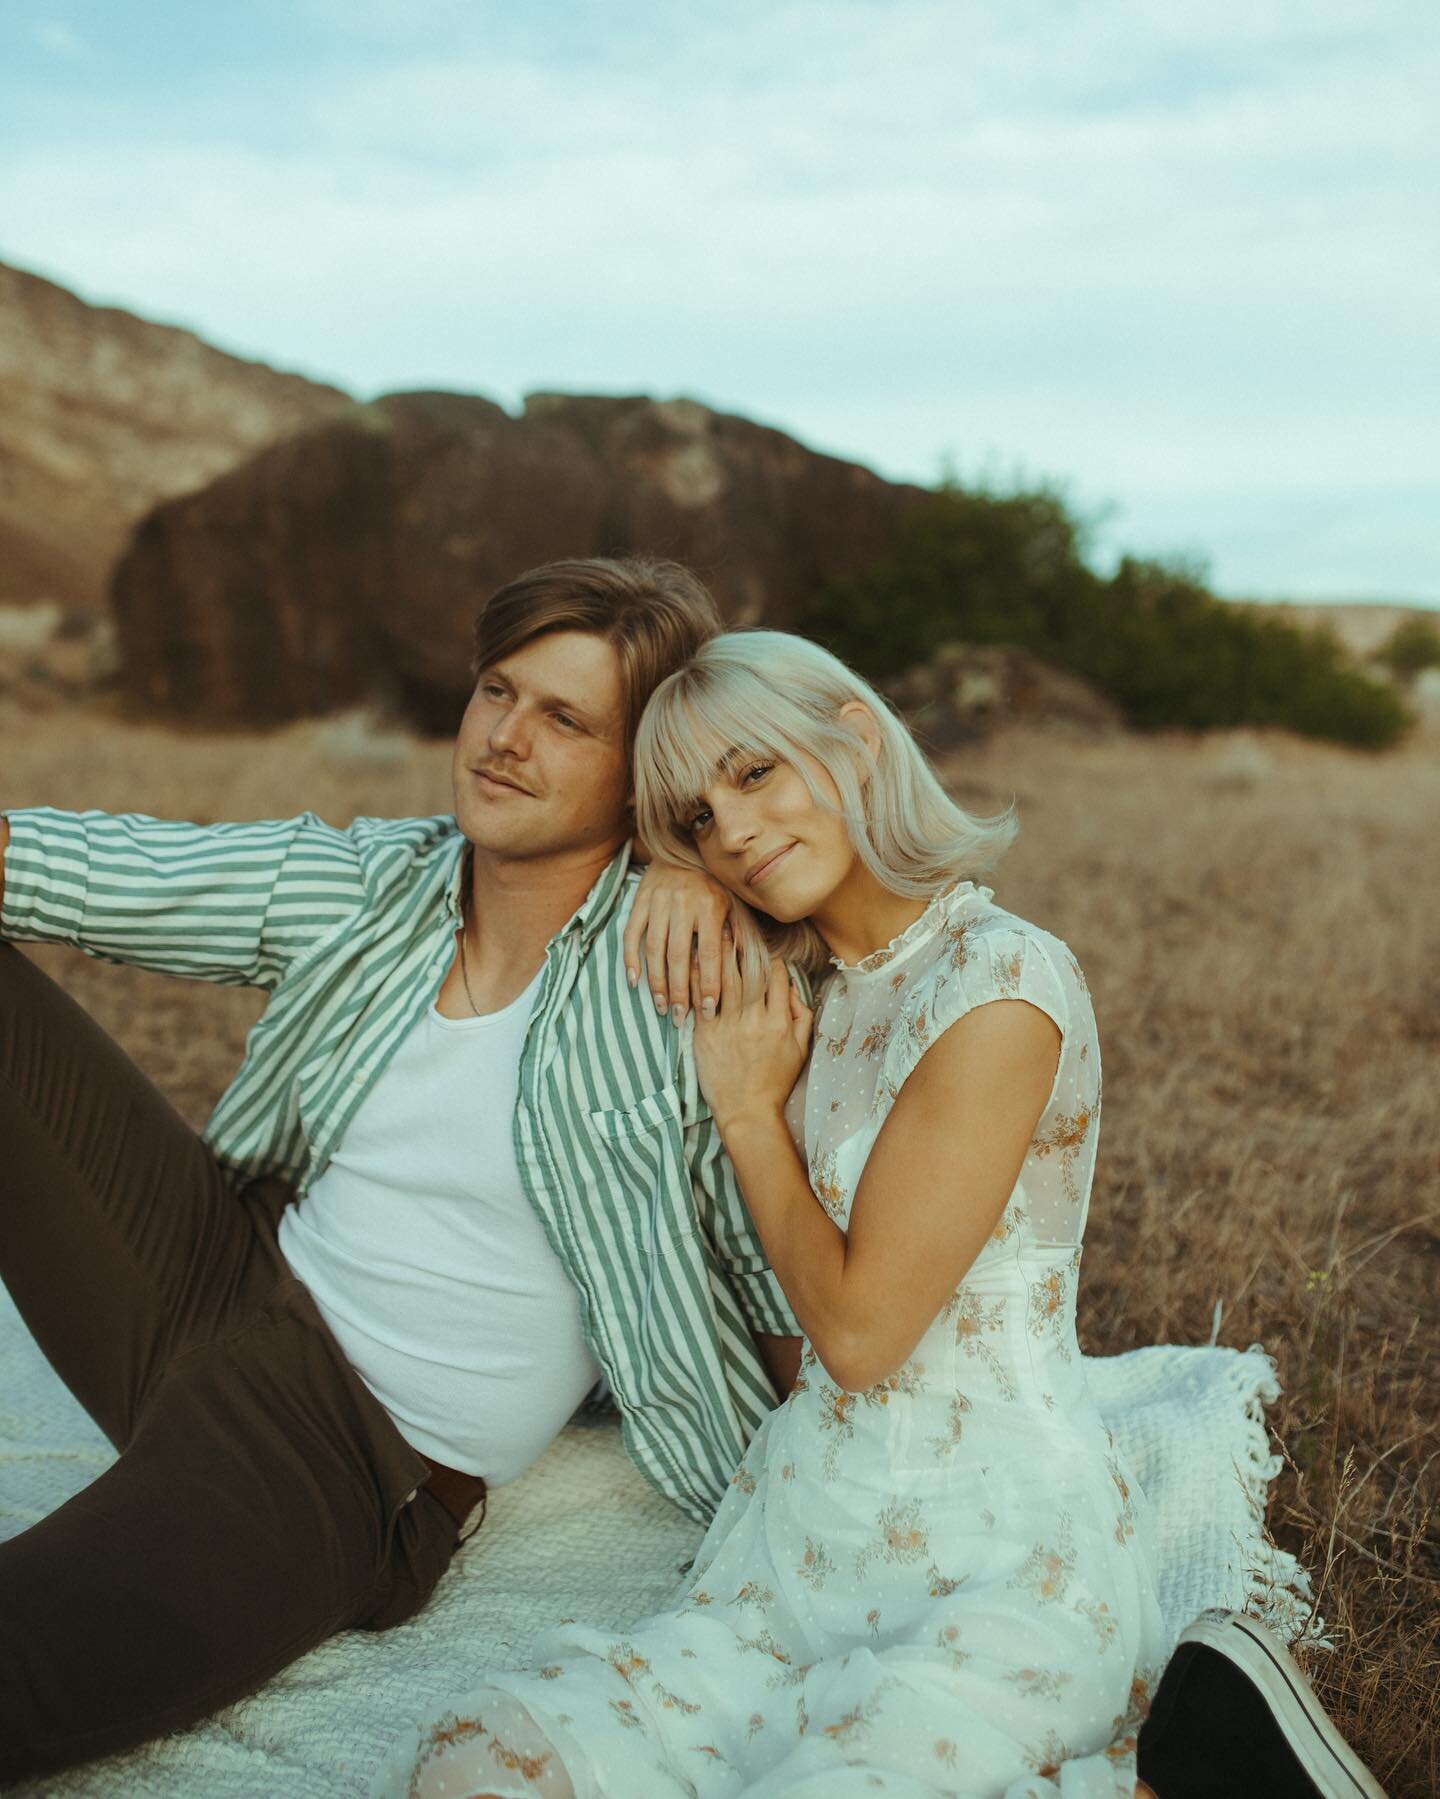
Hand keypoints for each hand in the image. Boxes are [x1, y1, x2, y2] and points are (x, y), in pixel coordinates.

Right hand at [624, 860, 733, 1023]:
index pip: (709, 953)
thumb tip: (746, 966)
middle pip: (680, 956)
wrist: (683, 847)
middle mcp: (684, 904)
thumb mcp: (732, 902)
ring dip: (657, 982)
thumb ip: (738, 932)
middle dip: (680, 991)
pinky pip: (632, 933)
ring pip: (655, 949)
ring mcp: (659, 902)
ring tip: (662, 1007)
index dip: (710, 983)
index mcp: (711, 907)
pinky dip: (631, 959)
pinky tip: (634, 982)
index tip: (710, 1010)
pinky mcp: (640, 900)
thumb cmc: (713, 883)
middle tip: (681, 1018)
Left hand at [691, 946, 811, 1132]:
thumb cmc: (774, 1081)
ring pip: (723, 980)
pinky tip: (690, 961)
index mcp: (779, 1021)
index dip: (770, 960)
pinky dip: (695, 978)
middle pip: (748, 971)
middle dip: (740, 945)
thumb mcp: (800, 1050)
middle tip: (731, 922)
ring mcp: (728, 1026)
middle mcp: (754, 1020)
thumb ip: (801, 1015)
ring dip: (717, 953)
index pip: (776, 977)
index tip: (763, 950)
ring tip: (710, 931)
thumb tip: (791, 987)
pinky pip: (700, 999)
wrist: (747, 1111)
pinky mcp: (705, 1034)